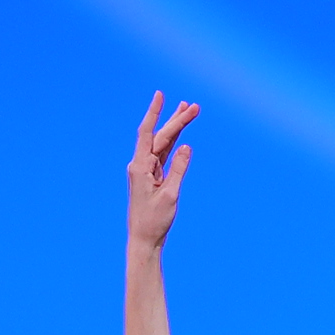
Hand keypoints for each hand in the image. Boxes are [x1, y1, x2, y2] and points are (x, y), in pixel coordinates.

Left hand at [127, 91, 196, 248]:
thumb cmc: (154, 220)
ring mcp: (147, 170)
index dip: (154, 113)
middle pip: (160, 136)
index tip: (159, 95)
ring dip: (175, 128)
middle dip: (176, 120)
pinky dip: (173, 143)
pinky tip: (181, 133)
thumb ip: (179, 169)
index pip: (147, 133)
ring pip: (163, 143)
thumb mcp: (170, 195)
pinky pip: (164, 155)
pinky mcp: (153, 177)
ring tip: (188, 110)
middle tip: (194, 106)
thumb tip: (187, 146)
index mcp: (140, 167)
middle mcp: (141, 165)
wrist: (144, 240)